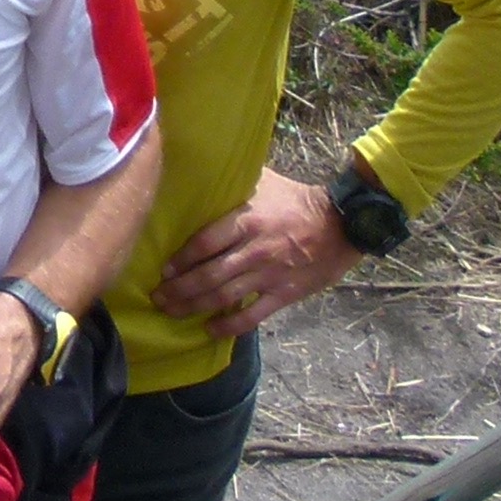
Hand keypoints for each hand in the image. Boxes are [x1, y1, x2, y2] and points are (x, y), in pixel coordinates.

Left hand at [153, 167, 361, 337]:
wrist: (343, 224)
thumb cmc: (298, 200)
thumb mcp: (264, 182)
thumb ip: (234, 183)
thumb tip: (203, 171)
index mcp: (247, 221)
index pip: (204, 243)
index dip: (181, 260)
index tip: (164, 269)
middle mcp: (254, 250)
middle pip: (208, 275)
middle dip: (179, 289)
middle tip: (158, 297)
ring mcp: (269, 275)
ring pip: (224, 297)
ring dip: (194, 307)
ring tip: (172, 311)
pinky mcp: (284, 294)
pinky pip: (252, 315)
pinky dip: (229, 325)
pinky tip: (210, 329)